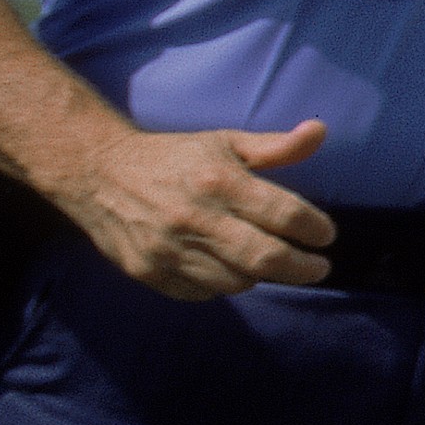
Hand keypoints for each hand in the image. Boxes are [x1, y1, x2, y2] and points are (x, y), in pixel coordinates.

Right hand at [50, 121, 335, 299]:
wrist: (98, 173)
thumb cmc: (175, 157)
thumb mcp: (225, 142)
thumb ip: (276, 145)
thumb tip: (319, 131)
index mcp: (219, 182)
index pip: (285, 215)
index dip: (316, 229)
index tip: (326, 235)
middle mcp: (195, 218)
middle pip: (266, 259)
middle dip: (303, 268)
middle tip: (318, 267)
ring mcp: (168, 249)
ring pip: (237, 282)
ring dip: (261, 276)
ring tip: (269, 262)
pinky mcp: (149, 271)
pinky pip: (202, 292)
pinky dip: (223, 285)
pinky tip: (228, 268)